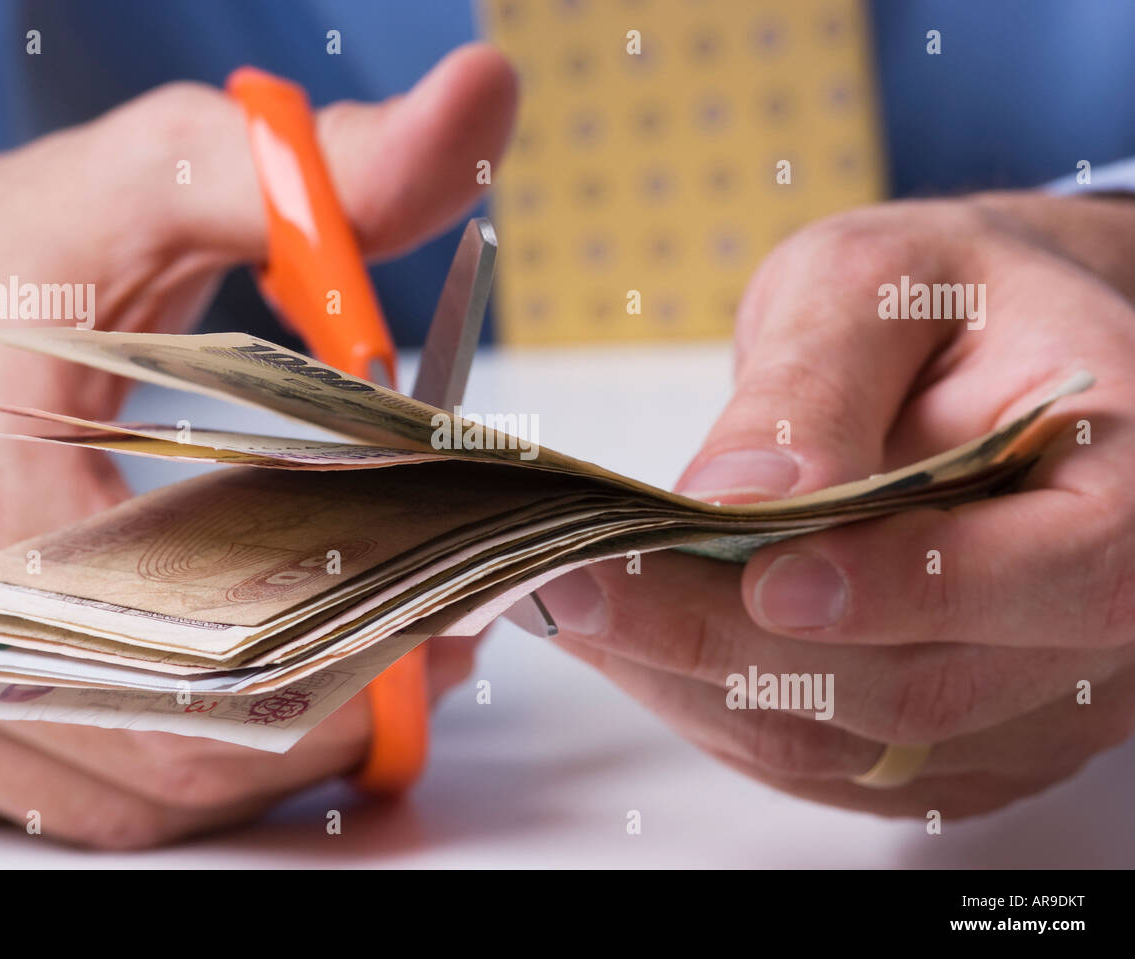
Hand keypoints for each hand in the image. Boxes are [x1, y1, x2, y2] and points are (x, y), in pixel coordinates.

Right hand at [0, 44, 515, 846]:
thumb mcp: (146, 182)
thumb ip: (317, 171)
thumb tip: (478, 102)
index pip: (232, 646)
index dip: (374, 647)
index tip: (449, 611)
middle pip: (195, 751)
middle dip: (335, 711)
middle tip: (415, 647)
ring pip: (134, 804)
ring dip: (259, 757)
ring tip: (335, 671)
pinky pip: (64, 809)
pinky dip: (163, 773)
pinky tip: (219, 699)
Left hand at [538, 191, 1134, 817]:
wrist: (979, 362)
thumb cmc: (942, 303)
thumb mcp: (881, 282)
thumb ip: (822, 376)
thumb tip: (744, 491)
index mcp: (1133, 485)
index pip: (1067, 574)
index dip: (916, 588)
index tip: (769, 578)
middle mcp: (1098, 625)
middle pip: (920, 684)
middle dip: (730, 642)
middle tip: (578, 580)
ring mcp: (1023, 703)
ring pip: (848, 743)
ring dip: (693, 680)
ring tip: (574, 601)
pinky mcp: (944, 742)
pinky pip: (819, 758)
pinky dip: (710, 703)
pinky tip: (633, 636)